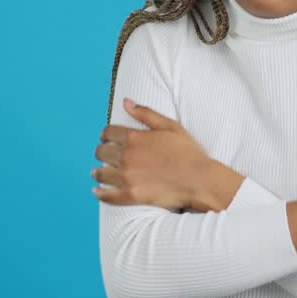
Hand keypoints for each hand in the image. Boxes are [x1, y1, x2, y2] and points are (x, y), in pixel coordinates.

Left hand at [91, 98, 239, 210]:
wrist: (198, 180)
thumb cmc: (187, 152)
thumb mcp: (170, 126)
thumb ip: (146, 113)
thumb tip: (126, 102)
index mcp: (134, 137)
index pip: (108, 132)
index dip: (106, 134)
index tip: (106, 138)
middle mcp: (126, 156)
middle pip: (101, 152)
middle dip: (102, 151)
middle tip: (104, 154)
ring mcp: (127, 177)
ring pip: (100, 173)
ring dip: (97, 171)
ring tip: (98, 172)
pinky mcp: (130, 195)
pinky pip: (107, 195)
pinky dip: (100, 193)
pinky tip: (97, 191)